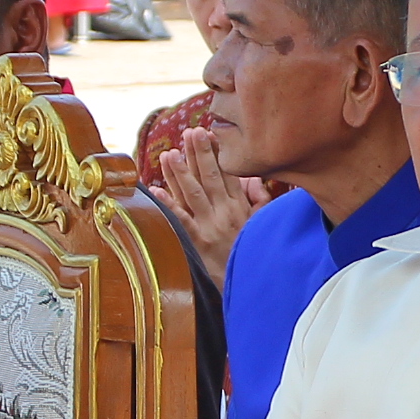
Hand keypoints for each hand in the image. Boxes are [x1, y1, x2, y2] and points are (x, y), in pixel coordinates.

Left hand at [152, 127, 264, 279]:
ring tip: (170, 153)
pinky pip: (182, 219)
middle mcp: (225, 213)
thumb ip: (259, 201)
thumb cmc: (253, 255)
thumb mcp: (263, 225)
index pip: (229, 173)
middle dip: (200, 153)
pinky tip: (156, 190)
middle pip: (211, 177)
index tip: (210, 133)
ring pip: (193, 193)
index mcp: (240, 207)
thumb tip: (253, 180)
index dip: (219, 152)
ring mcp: (210, 226)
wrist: (250, 285)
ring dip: (181, 172)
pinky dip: (168, 204)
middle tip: (191, 132)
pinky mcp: (198, 241)